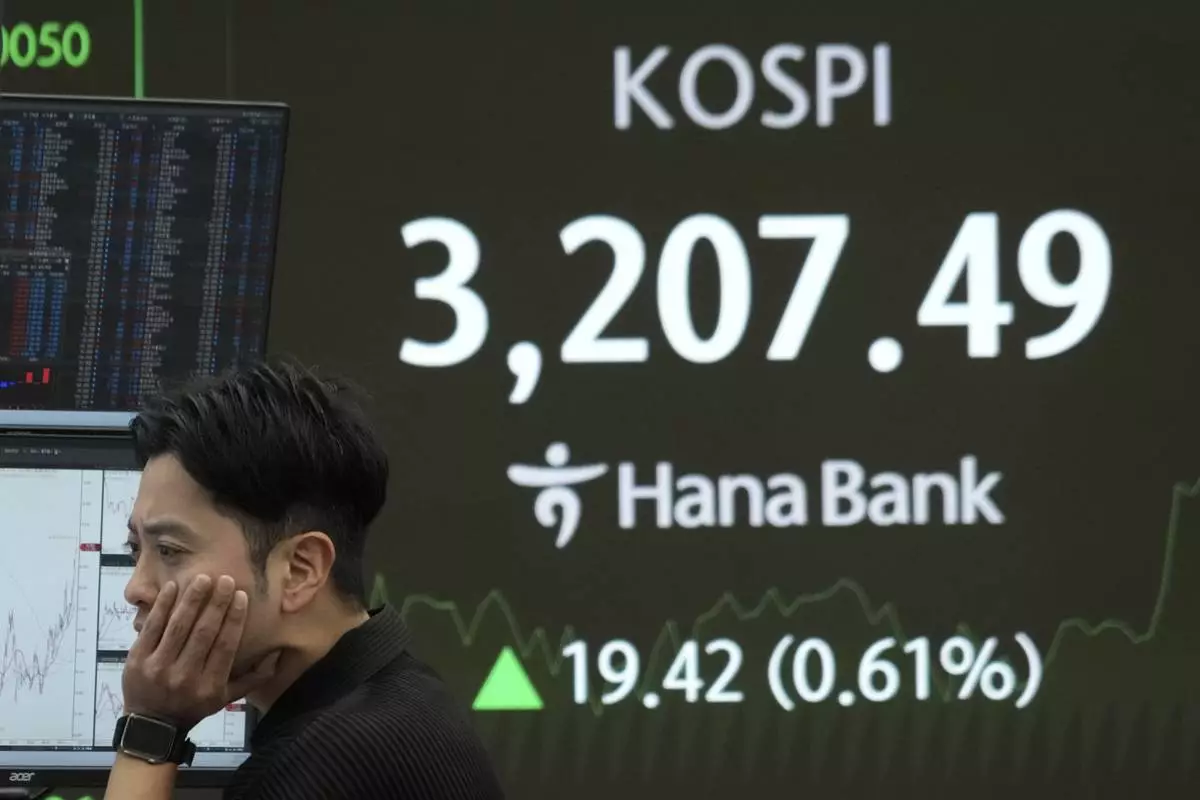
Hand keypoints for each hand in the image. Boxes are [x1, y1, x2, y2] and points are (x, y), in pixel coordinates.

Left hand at [122, 574, 277, 729]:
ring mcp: (158, 667)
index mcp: (209, 685)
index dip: (234, 619)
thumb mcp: (225, 699)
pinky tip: (172, 588)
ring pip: (178, 627)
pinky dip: (162, 607)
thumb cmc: (193, 708)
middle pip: (203, 633)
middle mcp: (185, 676)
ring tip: (202, 579)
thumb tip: (277, 655)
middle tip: (225, 579)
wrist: (150, 727)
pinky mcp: (136, 660)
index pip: (225, 646)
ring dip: (192, 600)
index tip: (240, 596)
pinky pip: (151, 628)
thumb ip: (252, 679)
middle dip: (216, 603)